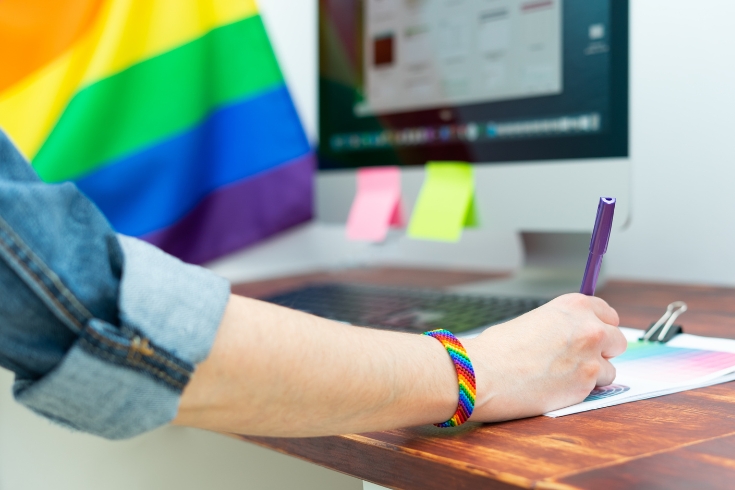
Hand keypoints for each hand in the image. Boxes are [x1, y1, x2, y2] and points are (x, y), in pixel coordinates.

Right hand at [464, 293, 625, 421]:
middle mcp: (589, 328)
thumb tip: (572, 338)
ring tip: (562, 376)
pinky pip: (597, 389)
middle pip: (617, 340)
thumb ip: (561, 326)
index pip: (608, 313)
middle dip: (602, 350)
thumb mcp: (534, 321)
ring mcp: (591, 358)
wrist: (484, 373)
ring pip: (610, 368)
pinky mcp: (587, 385)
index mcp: (573, 306)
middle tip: (578, 359)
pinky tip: (558, 387)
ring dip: (592, 373)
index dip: (598, 326)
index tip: (591, 335)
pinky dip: (582, 390)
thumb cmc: (498, 348)